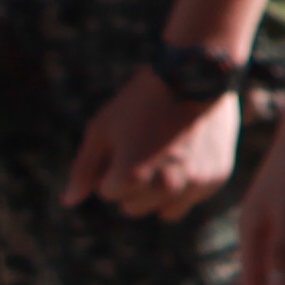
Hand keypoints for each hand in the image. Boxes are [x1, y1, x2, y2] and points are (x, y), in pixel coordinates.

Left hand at [64, 68, 243, 218]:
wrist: (196, 74)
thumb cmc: (141, 100)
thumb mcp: (102, 129)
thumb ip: (84, 169)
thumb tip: (69, 202)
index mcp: (131, 176)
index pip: (108, 193)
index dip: (111, 166)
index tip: (124, 141)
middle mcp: (165, 186)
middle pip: (133, 207)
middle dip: (133, 185)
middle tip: (145, 148)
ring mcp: (194, 184)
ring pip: (163, 210)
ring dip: (159, 192)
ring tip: (166, 155)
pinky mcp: (216, 178)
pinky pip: (190, 200)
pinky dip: (186, 185)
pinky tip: (188, 155)